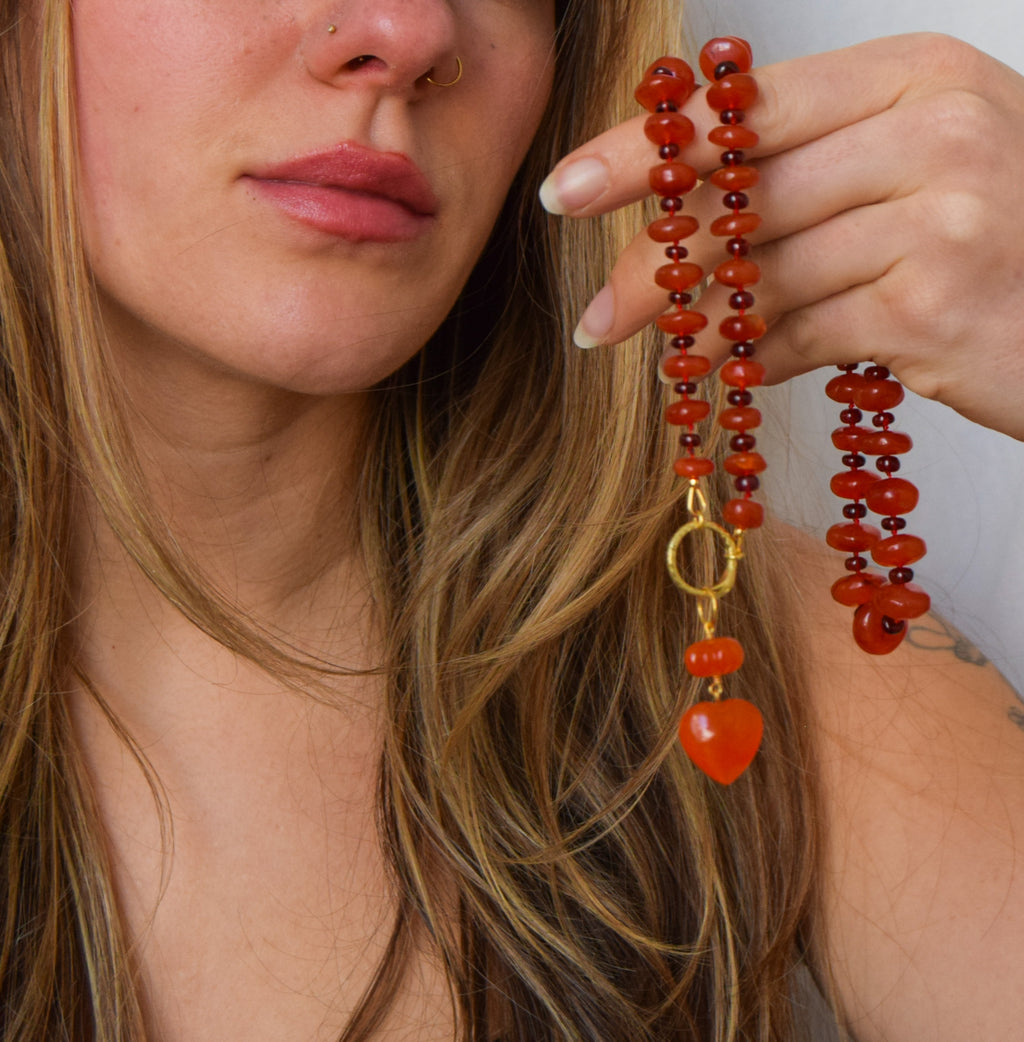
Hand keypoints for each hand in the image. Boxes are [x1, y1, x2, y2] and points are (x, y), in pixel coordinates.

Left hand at [541, 34, 1023, 438]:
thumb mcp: (923, 173)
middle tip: (593, 313)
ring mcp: (942, 214)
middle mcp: (935, 128)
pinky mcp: (935, 305)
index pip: (746, 107)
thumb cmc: (1013, 246)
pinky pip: (803, 334)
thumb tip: (688, 225)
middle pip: (743, 194)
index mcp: (918, 76)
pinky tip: (726, 373)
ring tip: (643, 349)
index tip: (569, 190)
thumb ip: (816, 176)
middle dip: (652, 260)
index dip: (645, 149)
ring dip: (691, 323)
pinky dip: (754, 358)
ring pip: (766, 271)